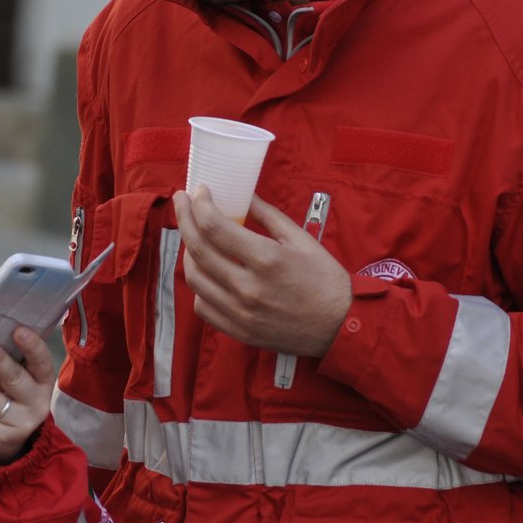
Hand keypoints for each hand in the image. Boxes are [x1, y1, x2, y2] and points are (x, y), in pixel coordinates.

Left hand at [0, 326, 55, 464]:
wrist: (4, 441)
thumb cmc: (9, 397)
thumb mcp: (15, 379)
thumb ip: (7, 360)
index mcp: (43, 383)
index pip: (42, 362)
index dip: (32, 346)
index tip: (18, 330)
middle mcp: (36, 404)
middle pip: (15, 380)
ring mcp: (18, 423)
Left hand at [173, 187, 351, 357]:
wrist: (340, 326)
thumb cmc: (324, 280)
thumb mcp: (300, 239)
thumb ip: (266, 215)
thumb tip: (242, 195)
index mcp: (266, 259)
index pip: (215, 227)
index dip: (200, 204)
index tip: (199, 192)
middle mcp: (248, 287)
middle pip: (197, 249)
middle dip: (184, 218)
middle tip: (182, 202)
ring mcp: (240, 312)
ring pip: (194, 278)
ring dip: (188, 251)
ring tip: (193, 235)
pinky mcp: (238, 330)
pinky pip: (202, 305)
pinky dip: (200, 284)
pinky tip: (208, 271)